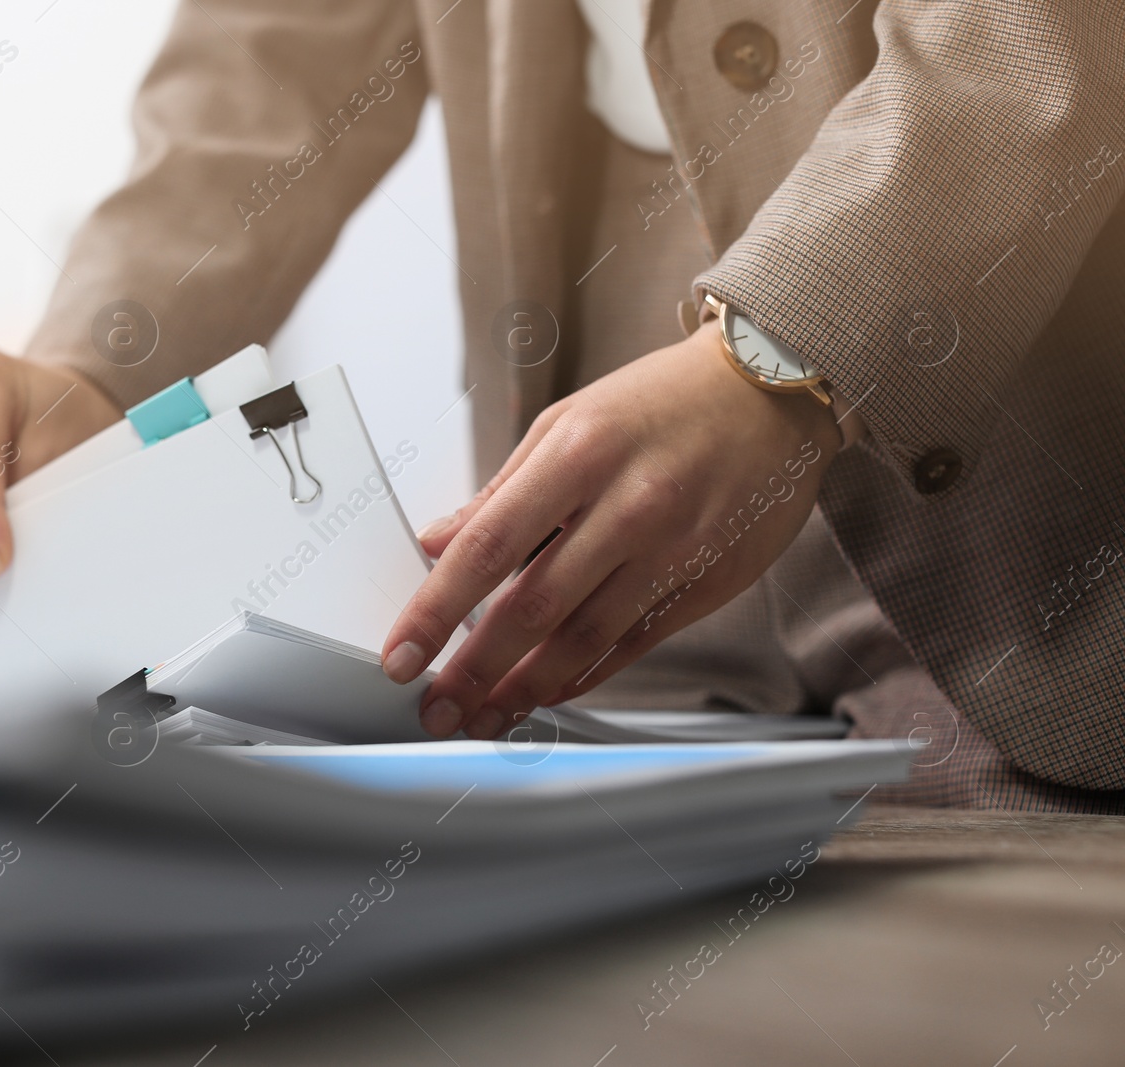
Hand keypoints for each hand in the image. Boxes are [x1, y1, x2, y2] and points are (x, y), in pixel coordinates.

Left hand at [380, 325, 842, 738]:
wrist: (773, 391)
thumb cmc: (662, 401)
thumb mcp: (567, 422)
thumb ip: (500, 491)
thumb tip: (436, 541)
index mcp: (579, 454)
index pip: (488, 545)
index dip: (436, 609)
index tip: (402, 654)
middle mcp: (629, 505)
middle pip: (533, 607)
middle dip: (474, 671)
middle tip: (437, 707)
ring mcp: (674, 549)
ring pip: (584, 638)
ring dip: (525, 689)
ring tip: (485, 716)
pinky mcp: (706, 583)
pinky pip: (633, 644)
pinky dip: (584, 676)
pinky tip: (546, 693)